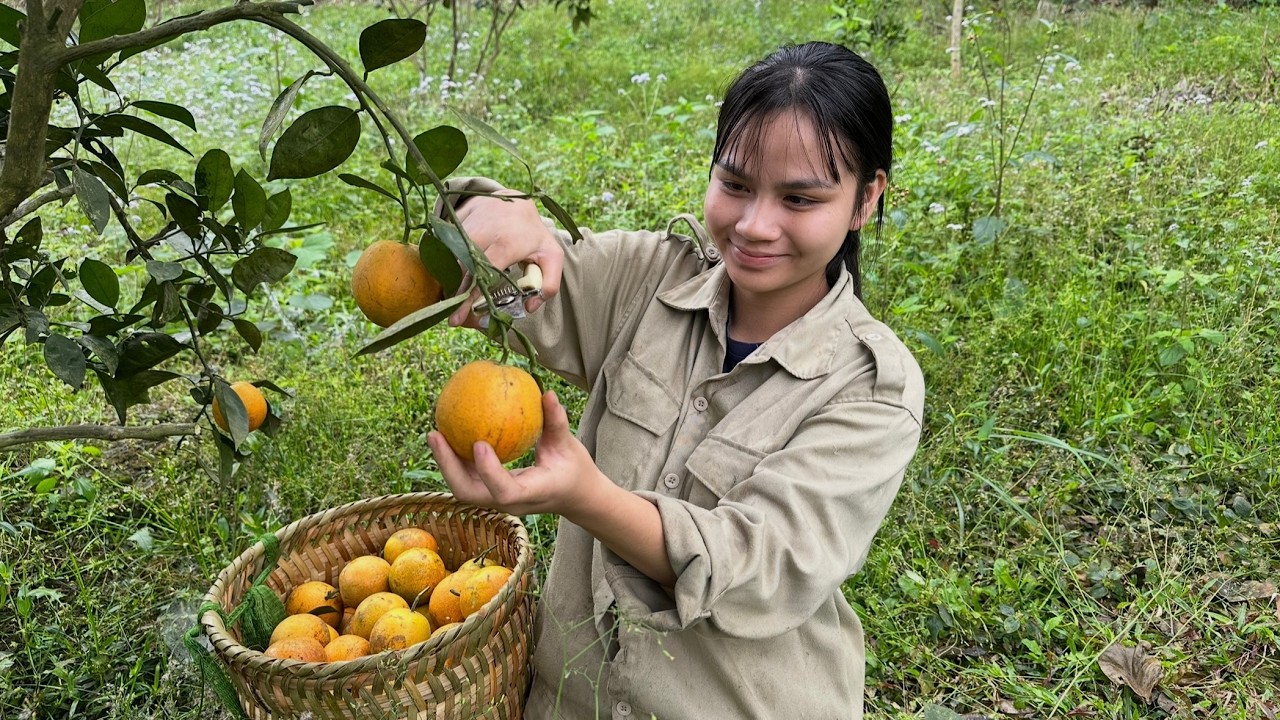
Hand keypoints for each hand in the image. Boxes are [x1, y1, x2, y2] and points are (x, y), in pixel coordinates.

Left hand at [427, 391, 604, 516]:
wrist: (575, 497)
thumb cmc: (574, 470)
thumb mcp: (569, 446)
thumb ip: (556, 422)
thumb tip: (546, 393)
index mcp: (531, 494)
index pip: (504, 491)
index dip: (488, 471)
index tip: (478, 443)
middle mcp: (510, 502)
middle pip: (469, 493)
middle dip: (448, 466)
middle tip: (435, 434)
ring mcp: (498, 500)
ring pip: (463, 488)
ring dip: (446, 463)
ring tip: (435, 433)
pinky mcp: (492, 493)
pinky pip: (468, 478)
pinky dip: (456, 460)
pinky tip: (449, 434)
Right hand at [448, 190, 564, 326]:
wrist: (517, 200)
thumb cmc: (534, 234)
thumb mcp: (552, 256)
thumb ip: (550, 284)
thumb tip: (530, 307)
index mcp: (508, 243)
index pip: (485, 273)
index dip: (470, 297)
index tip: (457, 318)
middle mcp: (485, 230)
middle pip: (463, 267)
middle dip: (456, 291)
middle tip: (452, 310)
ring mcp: (469, 221)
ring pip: (453, 255)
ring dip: (451, 276)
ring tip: (455, 289)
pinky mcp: (458, 216)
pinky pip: (448, 242)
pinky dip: (447, 258)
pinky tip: (454, 268)